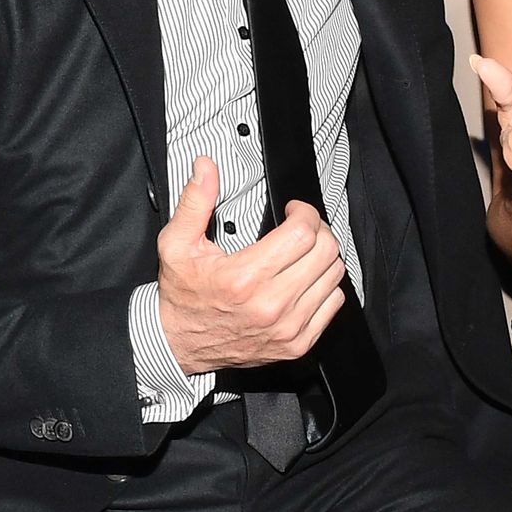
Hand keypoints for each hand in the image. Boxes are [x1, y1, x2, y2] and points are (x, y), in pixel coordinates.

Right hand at [156, 157, 345, 375]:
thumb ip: (195, 202)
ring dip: (324, 256)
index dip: (304, 212)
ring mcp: (288, 327)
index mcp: (244, 278)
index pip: (303, 233)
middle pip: (326, 251)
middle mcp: (271, 304)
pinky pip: (333, 303)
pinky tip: (306, 279)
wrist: (180, 344)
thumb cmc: (182, 296)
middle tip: (302, 227)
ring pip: (334, 275)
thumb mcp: (177, 244)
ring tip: (304, 252)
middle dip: (318, 229)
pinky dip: (326, 286)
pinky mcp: (298, 343)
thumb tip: (206, 168)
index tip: (294, 210)